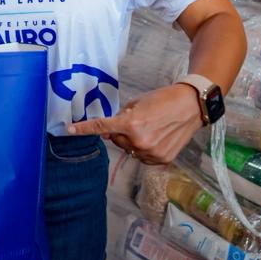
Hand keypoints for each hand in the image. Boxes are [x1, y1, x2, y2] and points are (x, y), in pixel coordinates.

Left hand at [67, 83, 202, 164]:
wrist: (192, 106)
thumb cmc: (163, 100)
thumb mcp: (137, 103)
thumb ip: (120, 118)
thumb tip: (106, 132)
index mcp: (131, 124)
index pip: (102, 127)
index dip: (84, 129)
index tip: (69, 130)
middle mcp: (139, 142)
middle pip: (116, 141)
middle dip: (120, 133)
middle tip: (136, 121)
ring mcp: (151, 153)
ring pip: (130, 151)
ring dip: (133, 142)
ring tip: (151, 128)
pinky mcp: (162, 159)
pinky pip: (144, 157)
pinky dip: (146, 149)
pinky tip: (158, 137)